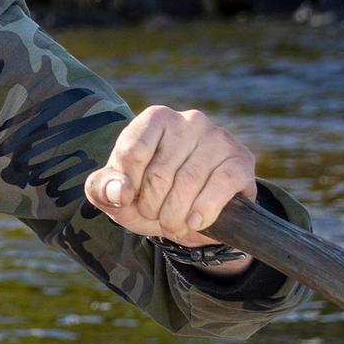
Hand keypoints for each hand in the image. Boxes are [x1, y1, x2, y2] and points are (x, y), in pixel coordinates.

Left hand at [83, 106, 256, 264]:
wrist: (194, 214)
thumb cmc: (150, 195)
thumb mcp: (117, 194)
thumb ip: (103, 189)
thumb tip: (119, 191)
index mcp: (155, 119)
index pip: (132, 152)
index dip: (128, 187)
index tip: (130, 200)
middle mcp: (188, 121)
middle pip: (159, 173)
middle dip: (152, 207)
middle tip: (155, 218)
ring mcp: (217, 137)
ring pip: (188, 183)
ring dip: (175, 216)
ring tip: (173, 224)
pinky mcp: (240, 159)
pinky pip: (219, 188)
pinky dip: (203, 213)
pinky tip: (194, 222)